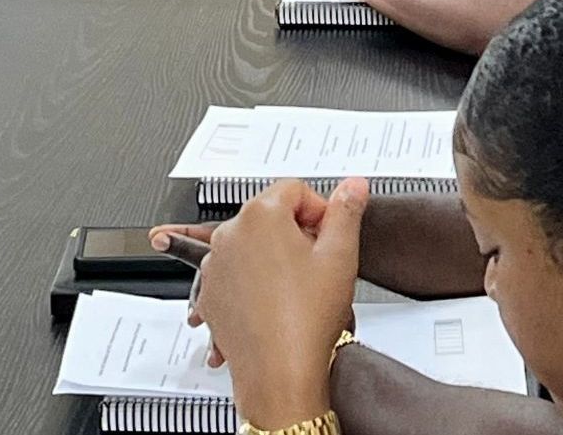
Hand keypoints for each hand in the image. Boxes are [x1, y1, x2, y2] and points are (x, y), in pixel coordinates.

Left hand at [167, 179, 367, 428]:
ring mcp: (215, 266)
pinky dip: (253, 281)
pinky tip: (276, 302)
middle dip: (296, 232)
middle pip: (270, 214)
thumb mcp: (341, 255)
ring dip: (273, 255)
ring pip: (252, 244)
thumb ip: (347, 211)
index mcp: (261, 215)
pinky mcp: (210, 294)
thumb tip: (353, 185)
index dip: (319, 211)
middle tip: (316, 262)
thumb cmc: (306, 320)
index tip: (328, 234)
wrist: (280, 377)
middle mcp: (230, 235)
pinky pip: (235, 273)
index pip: (295, 189)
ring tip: (297, 287)